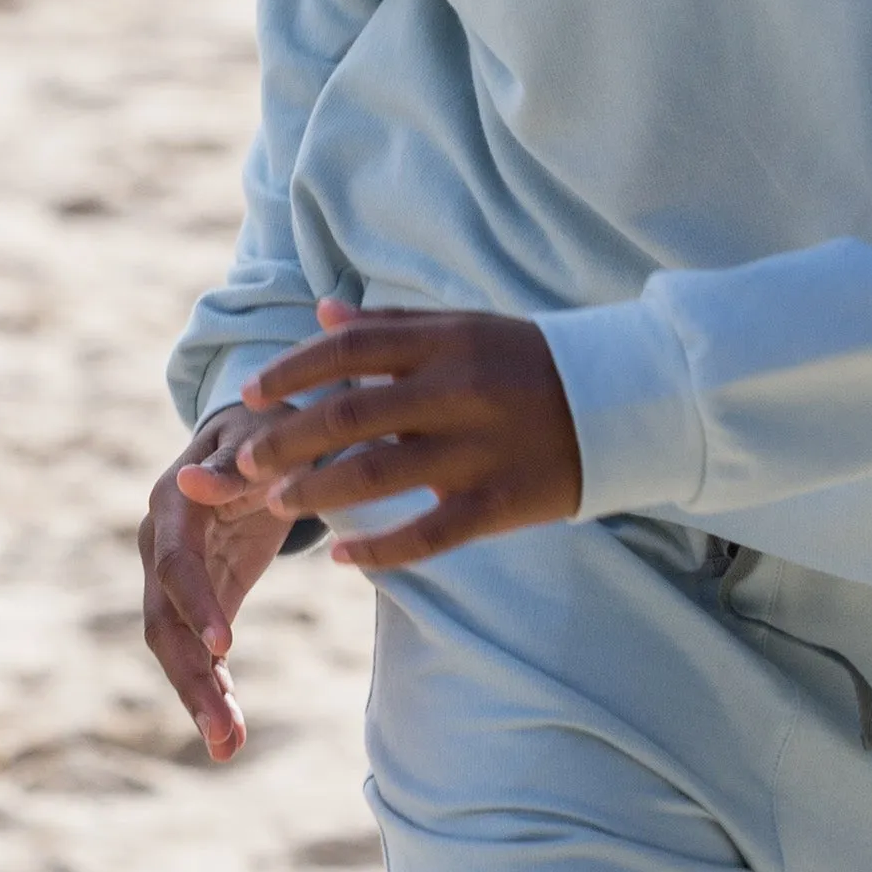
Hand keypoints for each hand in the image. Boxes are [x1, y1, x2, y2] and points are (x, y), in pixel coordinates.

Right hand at [139, 399, 303, 760]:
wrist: (259, 437)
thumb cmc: (266, 429)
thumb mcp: (259, 434)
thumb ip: (232, 463)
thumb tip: (191, 481)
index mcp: (173, 504)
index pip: (176, 561)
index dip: (195, 601)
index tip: (225, 644)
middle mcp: (159, 545)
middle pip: (162, 622)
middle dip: (190, 677)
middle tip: (221, 728)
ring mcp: (172, 578)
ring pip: (174, 648)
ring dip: (199, 698)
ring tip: (228, 746)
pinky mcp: (197, 601)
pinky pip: (199, 652)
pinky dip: (214, 691)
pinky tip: (231, 737)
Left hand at [235, 297, 582, 571]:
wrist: (627, 401)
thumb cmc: (532, 361)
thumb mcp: (468, 326)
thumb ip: (395, 324)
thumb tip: (322, 313)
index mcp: (448, 342)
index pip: (349, 350)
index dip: (291, 371)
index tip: (250, 394)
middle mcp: (457, 391)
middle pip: (348, 415)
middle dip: (285, 440)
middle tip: (244, 463)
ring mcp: (479, 449)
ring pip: (376, 475)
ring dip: (316, 492)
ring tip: (279, 504)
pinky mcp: (501, 501)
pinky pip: (428, 534)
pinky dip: (379, 550)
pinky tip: (342, 557)